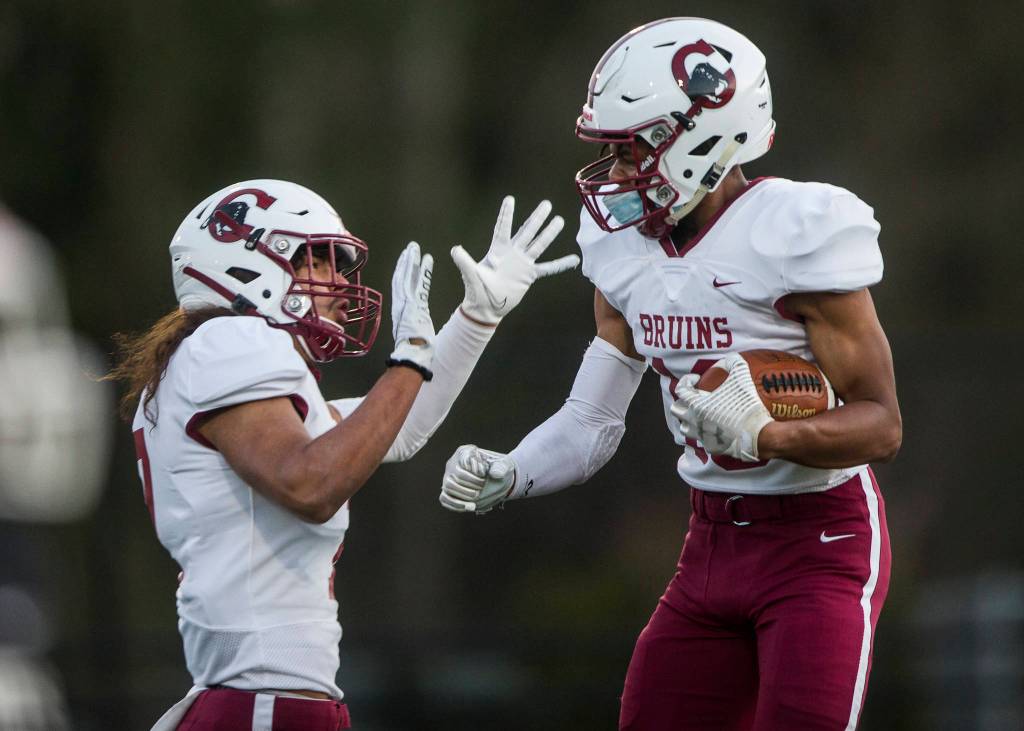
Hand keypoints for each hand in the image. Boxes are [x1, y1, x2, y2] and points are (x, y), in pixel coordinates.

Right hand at [389, 242, 434, 377]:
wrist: (413, 356)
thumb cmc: (415, 351)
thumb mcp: (413, 335)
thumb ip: (413, 326)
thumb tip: (416, 326)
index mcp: (399, 311)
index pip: (399, 287)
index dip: (401, 272)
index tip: (405, 260)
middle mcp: (400, 305)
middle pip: (401, 278)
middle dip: (405, 262)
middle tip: (410, 247)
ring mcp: (406, 304)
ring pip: (407, 277)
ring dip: (411, 261)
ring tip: (415, 247)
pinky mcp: (415, 304)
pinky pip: (419, 283)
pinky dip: (423, 270)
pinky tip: (427, 259)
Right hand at [439, 444, 515, 513]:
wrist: (498, 480)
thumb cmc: (499, 469)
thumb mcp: (504, 465)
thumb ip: (501, 467)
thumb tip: (495, 474)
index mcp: (465, 452)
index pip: (465, 461)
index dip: (476, 471)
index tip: (485, 476)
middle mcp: (453, 463)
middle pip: (456, 475)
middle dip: (471, 484)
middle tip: (482, 488)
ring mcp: (448, 477)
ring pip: (448, 487)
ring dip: (463, 496)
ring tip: (477, 499)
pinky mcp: (448, 491)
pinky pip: (445, 498)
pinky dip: (456, 505)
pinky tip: (470, 508)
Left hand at [452, 196, 578, 324]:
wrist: (486, 308)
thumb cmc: (476, 291)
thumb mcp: (470, 275)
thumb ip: (464, 262)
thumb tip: (455, 249)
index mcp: (497, 250)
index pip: (503, 228)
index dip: (506, 214)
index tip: (510, 199)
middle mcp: (512, 253)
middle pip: (526, 232)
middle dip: (536, 218)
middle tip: (547, 204)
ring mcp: (522, 264)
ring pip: (538, 245)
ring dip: (549, 233)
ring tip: (559, 220)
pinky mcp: (529, 276)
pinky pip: (548, 268)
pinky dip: (560, 264)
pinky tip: (574, 259)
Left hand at [670, 354, 772, 461]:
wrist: (758, 435)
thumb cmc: (747, 406)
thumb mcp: (742, 377)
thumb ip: (733, 363)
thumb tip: (728, 358)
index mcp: (696, 405)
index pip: (680, 390)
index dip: (686, 381)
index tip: (697, 379)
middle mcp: (694, 421)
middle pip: (676, 410)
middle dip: (682, 401)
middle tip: (695, 397)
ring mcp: (701, 436)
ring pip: (685, 428)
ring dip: (689, 419)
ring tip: (701, 413)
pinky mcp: (711, 447)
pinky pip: (702, 439)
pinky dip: (705, 432)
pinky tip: (716, 427)